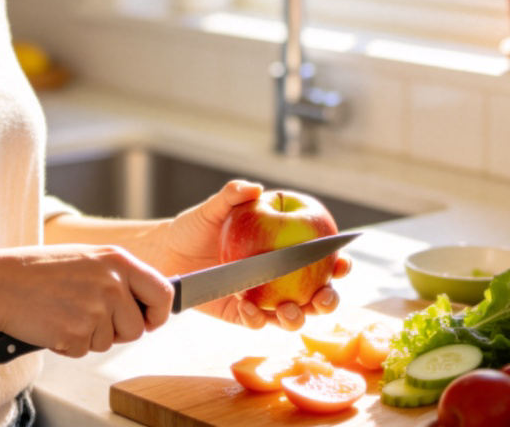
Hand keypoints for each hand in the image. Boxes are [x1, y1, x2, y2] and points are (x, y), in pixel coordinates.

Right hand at [0, 245, 174, 357]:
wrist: (0, 281)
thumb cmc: (39, 270)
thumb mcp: (87, 259)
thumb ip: (117, 276)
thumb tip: (147, 301)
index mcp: (117, 260)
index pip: (162, 292)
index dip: (159, 312)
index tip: (150, 319)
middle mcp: (111, 283)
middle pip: (137, 328)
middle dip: (117, 331)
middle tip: (90, 316)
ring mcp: (95, 309)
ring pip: (109, 342)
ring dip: (89, 336)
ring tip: (65, 311)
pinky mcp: (76, 333)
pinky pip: (83, 351)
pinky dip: (68, 344)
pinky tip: (53, 321)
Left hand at [146, 179, 350, 331]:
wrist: (167, 253)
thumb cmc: (195, 226)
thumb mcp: (213, 209)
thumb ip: (233, 195)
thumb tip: (255, 187)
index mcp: (281, 248)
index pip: (317, 256)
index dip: (336, 262)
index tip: (342, 262)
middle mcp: (278, 277)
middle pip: (315, 293)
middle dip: (328, 300)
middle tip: (324, 296)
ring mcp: (262, 298)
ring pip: (292, 315)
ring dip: (297, 317)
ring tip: (288, 310)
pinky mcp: (241, 314)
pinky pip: (257, 322)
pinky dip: (257, 319)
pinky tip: (249, 309)